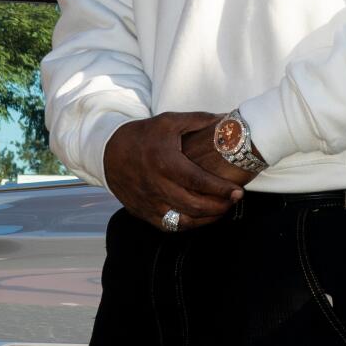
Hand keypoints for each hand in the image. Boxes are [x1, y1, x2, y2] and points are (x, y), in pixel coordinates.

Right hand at [103, 112, 242, 229]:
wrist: (108, 154)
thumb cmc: (143, 136)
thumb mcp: (169, 122)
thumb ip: (199, 120)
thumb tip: (227, 119)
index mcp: (164, 162)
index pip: (197, 181)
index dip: (220, 189)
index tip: (238, 192)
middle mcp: (156, 185)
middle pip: (193, 204)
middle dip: (219, 206)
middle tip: (234, 200)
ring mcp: (149, 202)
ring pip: (183, 220)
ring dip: (207, 218)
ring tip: (222, 209)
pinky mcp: (143, 212)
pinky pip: (170, 226)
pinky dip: (189, 224)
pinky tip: (201, 217)